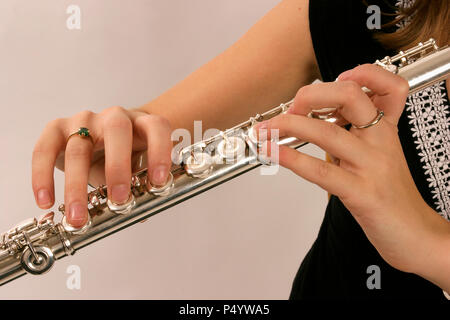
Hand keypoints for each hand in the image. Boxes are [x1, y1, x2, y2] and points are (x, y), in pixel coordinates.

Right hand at [32, 106, 172, 227]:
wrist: (107, 139)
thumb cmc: (128, 155)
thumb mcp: (139, 168)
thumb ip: (141, 187)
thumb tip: (139, 214)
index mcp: (142, 123)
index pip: (156, 128)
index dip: (160, 152)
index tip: (159, 182)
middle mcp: (114, 117)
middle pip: (116, 132)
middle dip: (118, 168)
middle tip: (119, 200)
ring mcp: (85, 120)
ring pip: (78, 146)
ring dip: (77, 185)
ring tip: (78, 216)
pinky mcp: (57, 128)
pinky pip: (44, 149)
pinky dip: (43, 176)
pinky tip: (46, 200)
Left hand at [254, 64, 449, 277]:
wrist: (415, 233)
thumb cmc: (390, 193)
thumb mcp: (377, 155)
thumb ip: (353, 134)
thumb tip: (313, 118)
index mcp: (385, 129)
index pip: (388, 84)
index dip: (360, 73)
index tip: (328, 86)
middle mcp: (381, 141)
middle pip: (350, 96)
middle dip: (310, 95)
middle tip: (289, 108)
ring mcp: (372, 166)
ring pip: (328, 132)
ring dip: (288, 126)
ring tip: (265, 129)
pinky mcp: (362, 193)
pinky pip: (322, 171)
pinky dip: (291, 158)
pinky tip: (273, 153)